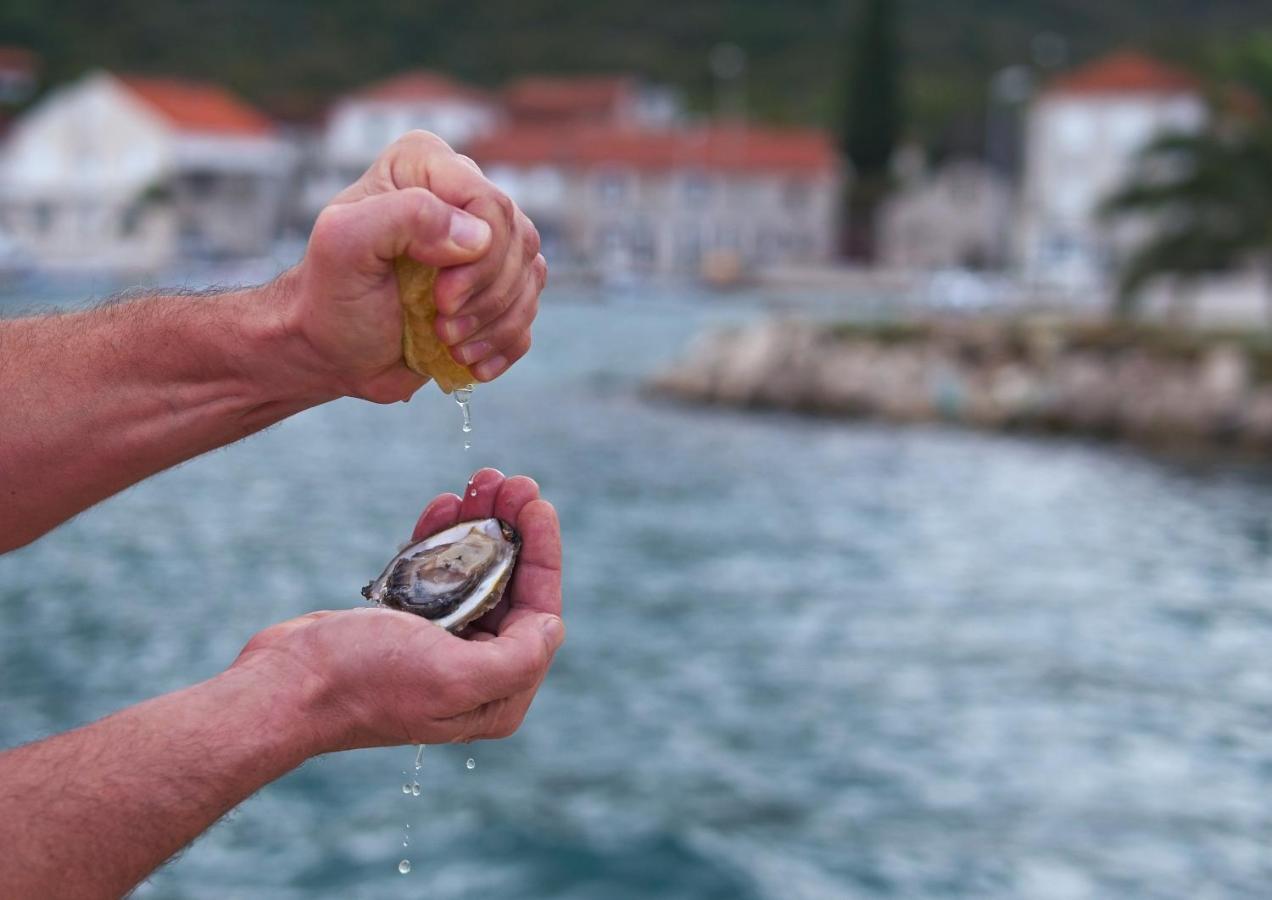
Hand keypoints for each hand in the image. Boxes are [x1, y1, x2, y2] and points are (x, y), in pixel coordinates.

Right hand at [231, 470, 563, 750]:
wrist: (284, 683)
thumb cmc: (365, 681)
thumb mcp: (453, 676)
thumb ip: (516, 658)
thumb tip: (553, 625)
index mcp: (497, 695)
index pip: (540, 613)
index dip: (543, 554)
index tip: (539, 505)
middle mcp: (475, 672)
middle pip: (510, 586)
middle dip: (514, 529)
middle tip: (510, 481)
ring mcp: (440, 646)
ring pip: (475, 571)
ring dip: (480, 523)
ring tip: (481, 480)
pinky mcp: (406, 623)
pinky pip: (436, 571)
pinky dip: (442, 536)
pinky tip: (446, 504)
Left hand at [286, 131, 547, 402]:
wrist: (331, 350)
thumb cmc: (330, 295)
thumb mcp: (344, 245)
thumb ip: (405, 217)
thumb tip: (477, 237)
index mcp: (426, 166)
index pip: (491, 203)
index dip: (479, 259)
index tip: (440, 298)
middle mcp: (462, 196)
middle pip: (519, 242)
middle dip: (484, 296)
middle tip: (441, 326)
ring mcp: (486, 245)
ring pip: (530, 279)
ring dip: (493, 325)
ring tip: (448, 342)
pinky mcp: (497, 289)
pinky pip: (528, 314)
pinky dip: (503, 345)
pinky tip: (468, 359)